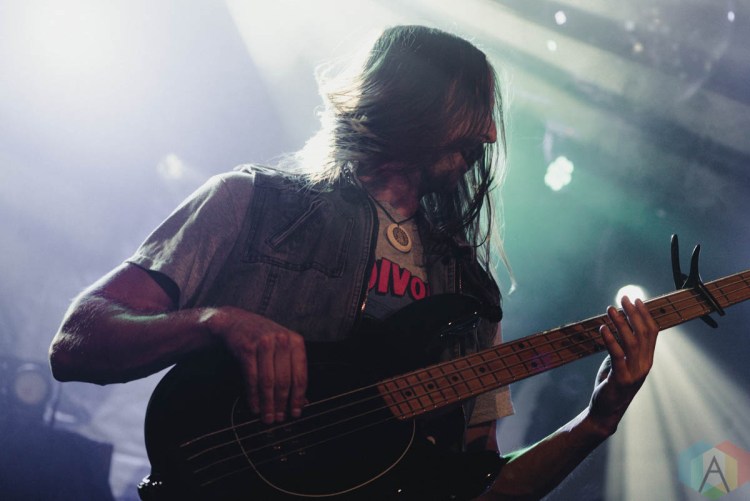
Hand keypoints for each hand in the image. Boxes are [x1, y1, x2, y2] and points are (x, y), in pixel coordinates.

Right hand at [209, 307, 306, 424]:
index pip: (300, 375)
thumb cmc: (263, 338)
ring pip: (268, 381)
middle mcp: (282, 341)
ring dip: (267, 403)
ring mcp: (264, 344)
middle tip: (279, 419)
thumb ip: (293, 371)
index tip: (296, 412)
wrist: (236, 322)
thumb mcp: (283, 348)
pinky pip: (251, 378)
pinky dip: (253, 396)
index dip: (298, 397)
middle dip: (281, 404)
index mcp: (296, 341)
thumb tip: (303, 401)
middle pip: (284, 381)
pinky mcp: (247, 348)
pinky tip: (255, 407)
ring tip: (267, 417)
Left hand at [588, 296, 658, 434]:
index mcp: (647, 359)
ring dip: (620, 323)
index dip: (645, 315)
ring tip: (610, 309)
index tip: (636, 299)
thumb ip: (623, 347)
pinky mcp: (621, 379)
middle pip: (643, 334)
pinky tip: (602, 328)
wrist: (606, 410)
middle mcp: (644, 364)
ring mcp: (634, 372)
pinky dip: (610, 340)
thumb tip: (619, 325)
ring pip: (631, 342)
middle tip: (623, 298)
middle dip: (633, 313)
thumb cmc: (612, 384)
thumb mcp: (621, 362)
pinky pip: (617, 356)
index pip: (651, 332)